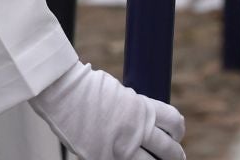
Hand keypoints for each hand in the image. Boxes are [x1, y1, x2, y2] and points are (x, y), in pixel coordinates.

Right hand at [32, 63, 185, 159]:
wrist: (61, 92)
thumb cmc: (85, 87)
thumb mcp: (120, 92)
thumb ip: (135, 109)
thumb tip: (145, 121)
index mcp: (142, 109)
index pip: (174, 122)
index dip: (178, 130)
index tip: (176, 133)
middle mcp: (136, 131)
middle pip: (169, 149)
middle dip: (174, 154)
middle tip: (174, 156)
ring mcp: (120, 149)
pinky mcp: (103, 159)